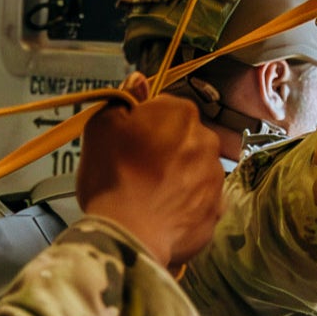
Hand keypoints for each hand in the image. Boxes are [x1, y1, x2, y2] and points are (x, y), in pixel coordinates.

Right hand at [74, 86, 225, 271]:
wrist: (128, 234)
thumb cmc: (111, 176)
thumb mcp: (101, 127)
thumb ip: (122, 99)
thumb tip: (138, 81)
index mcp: (181, 113)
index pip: (164, 108)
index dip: (144, 125)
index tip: (129, 143)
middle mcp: (207, 141)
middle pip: (184, 139)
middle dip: (167, 150)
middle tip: (137, 172)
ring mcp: (215, 178)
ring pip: (195, 170)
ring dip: (179, 178)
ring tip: (150, 197)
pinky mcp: (215, 211)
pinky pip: (201, 202)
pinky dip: (187, 206)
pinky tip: (164, 215)